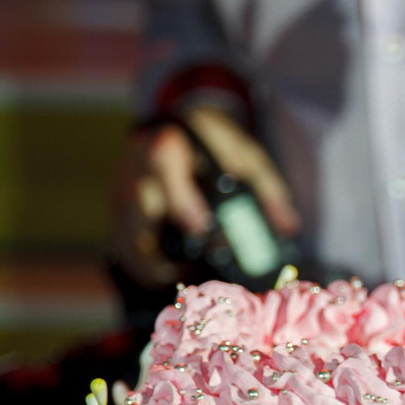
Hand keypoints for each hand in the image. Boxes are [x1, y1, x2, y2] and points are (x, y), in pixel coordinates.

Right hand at [109, 104, 302, 287]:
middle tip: (192, 270)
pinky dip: (142, 266)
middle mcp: (137, 164)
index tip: (202, 227)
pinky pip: (122, 246)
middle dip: (162, 247)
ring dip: (150, 265)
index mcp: (170, 143)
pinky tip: (167, 275)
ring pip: (126, 236)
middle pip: (138, 209)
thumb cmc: (216, 145)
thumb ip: (268, 190)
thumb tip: (288, 228)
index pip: (164, 161)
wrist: (179, 127)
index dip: (180, 197)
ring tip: (181, 277)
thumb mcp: (247, 157)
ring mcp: (122, 187)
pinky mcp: (117, 209)